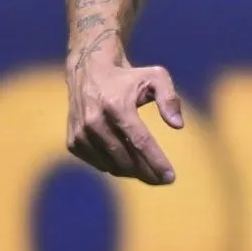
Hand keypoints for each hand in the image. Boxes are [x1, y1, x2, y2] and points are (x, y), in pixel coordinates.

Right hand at [65, 51, 185, 183]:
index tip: (170, 178)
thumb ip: (170, 99)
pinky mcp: (73, 142)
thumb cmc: (129, 77)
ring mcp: (81, 133)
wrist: (89, 71)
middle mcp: (95, 121)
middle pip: (126, 159)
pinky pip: (99, 163)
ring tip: (147, 169)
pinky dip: (114, 166)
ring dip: (133, 172)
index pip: (140, 141)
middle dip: (148, 172)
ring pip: (112, 165)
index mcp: (116, 106)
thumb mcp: (156, 77)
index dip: (156, 161)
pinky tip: (127, 160)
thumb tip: (178, 125)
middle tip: (163, 179)